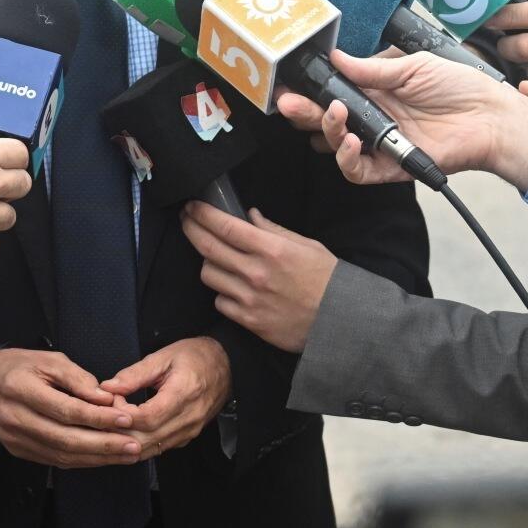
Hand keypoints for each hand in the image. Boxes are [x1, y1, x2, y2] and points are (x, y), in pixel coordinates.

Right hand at [0, 348, 139, 468]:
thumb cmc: (18, 367)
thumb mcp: (48, 360)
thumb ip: (78, 378)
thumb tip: (106, 398)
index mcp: (20, 389)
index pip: (66, 410)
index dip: (99, 418)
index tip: (126, 419)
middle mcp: (14, 418)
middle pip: (66, 438)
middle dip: (105, 444)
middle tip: (134, 445)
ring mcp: (14, 438)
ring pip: (62, 454)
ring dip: (98, 457)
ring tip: (126, 454)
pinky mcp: (18, 450)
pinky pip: (54, 460)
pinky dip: (82, 460)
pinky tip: (103, 457)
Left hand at [103, 336, 231, 456]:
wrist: (227, 366)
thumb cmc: (196, 357)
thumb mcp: (163, 356)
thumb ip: (134, 374)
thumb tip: (107, 387)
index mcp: (183, 394)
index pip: (147, 418)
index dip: (122, 414)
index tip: (112, 400)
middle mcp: (189, 418)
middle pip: (145, 439)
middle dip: (119, 430)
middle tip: (104, 415)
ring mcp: (190, 431)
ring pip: (150, 449)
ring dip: (126, 440)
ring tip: (111, 424)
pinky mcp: (187, 437)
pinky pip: (158, 448)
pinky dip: (138, 443)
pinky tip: (126, 431)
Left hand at [181, 205, 335, 352]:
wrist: (340, 321)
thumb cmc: (328, 280)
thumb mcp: (307, 246)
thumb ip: (274, 230)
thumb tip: (250, 216)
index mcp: (272, 249)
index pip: (225, 226)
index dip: (203, 214)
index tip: (192, 206)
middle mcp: (256, 273)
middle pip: (208, 247)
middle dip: (191, 229)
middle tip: (186, 220)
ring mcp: (250, 298)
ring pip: (209, 274)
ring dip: (208, 262)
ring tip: (216, 258)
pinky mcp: (248, 321)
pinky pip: (220, 301)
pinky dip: (222, 292)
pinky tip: (232, 287)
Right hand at [284, 50, 527, 188]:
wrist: (490, 115)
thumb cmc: (460, 86)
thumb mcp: (412, 66)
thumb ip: (371, 68)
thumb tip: (336, 58)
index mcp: (374, 91)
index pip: (332, 92)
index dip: (309, 90)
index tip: (290, 83)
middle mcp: (372, 117)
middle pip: (326, 119)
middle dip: (304, 111)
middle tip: (289, 102)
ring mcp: (379, 143)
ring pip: (335, 145)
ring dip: (326, 130)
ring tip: (331, 113)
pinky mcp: (390, 166)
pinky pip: (358, 170)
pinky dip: (347, 158)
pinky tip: (349, 140)